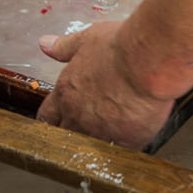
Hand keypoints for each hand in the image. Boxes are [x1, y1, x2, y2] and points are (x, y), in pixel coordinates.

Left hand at [38, 21, 173, 147]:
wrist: (147, 62)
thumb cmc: (121, 48)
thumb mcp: (86, 39)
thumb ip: (64, 46)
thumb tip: (45, 44)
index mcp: (67, 92)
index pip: (47, 116)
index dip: (52, 120)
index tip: (57, 121)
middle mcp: (78, 116)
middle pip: (63, 136)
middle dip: (71, 134)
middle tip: (85, 129)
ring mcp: (100, 132)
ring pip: (89, 148)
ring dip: (95, 144)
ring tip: (109, 136)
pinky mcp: (125, 141)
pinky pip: (120, 152)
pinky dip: (123, 147)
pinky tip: (131, 139)